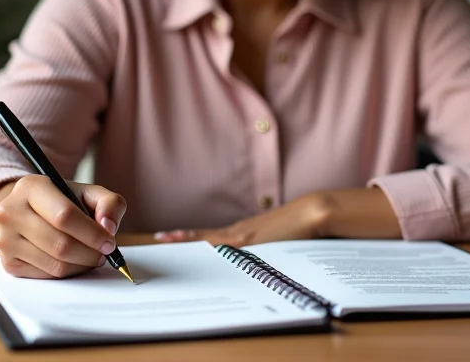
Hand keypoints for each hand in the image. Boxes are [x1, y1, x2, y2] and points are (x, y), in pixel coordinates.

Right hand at [0, 176, 127, 278]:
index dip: (91, 233)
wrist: (30, 210)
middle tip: (104, 252)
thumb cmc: (63, 201)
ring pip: (54, 264)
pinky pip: (46, 276)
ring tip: (92, 255)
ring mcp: (5, 240)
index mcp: (31, 187)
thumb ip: (109, 203)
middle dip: (89, 253)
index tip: (109, 241)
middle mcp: (11, 212)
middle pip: (60, 244)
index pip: (64, 216)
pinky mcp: (8, 263)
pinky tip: (74, 260)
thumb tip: (109, 227)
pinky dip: (67, 272)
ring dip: (81, 265)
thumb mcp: (88, 192)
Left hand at [154, 193, 331, 247]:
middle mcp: (238, 232)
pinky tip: (197, 246)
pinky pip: (225, 245)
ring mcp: (244, 235)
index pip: (208, 237)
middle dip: (182, 238)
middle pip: (204, 236)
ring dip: (189, 240)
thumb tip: (247, 257)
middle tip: (159, 238)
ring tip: (167, 238)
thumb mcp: (272, 239)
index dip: (188, 237)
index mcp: (241, 233)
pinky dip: (209, 245)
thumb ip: (257, 245)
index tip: (168, 237)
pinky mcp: (252, 239)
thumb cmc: (295, 227)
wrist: (310, 213)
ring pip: (209, 239)